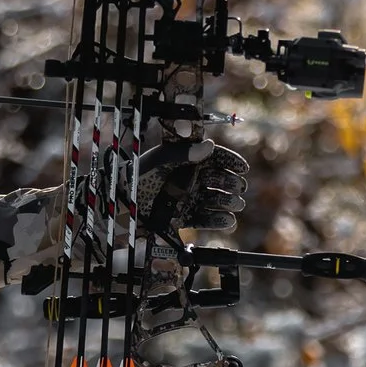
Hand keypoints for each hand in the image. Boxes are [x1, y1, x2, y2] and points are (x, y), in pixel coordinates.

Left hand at [133, 134, 248, 234]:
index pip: (214, 158)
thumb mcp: (160, 160)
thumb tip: (209, 145)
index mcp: (186, 160)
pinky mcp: (184, 217)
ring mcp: (189, 198)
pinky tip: (228, 220)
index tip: (243, 168)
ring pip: (215, 200)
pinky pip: (205, 219)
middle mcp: (190, 179)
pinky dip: (218, 221)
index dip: (230, 162)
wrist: (122, 204)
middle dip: (232, 184)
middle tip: (239, 187)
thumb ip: (183, 153)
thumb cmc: (138, 176)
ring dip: (229, 202)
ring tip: (236, 204)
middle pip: (218, 180)